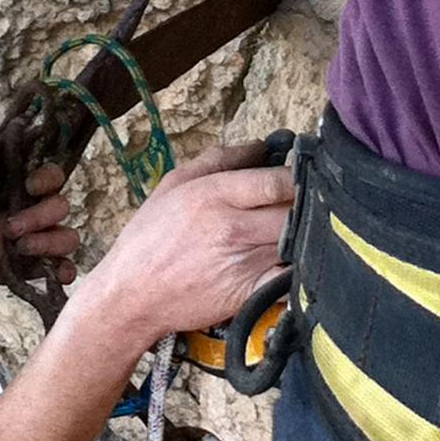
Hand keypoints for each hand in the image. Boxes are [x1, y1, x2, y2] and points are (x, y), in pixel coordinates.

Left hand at [0, 163, 79, 288]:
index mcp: (32, 186)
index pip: (54, 175)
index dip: (47, 178)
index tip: (28, 185)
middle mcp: (46, 209)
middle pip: (62, 206)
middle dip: (38, 217)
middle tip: (10, 228)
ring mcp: (49, 236)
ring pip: (69, 237)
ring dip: (48, 243)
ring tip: (20, 248)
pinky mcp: (46, 264)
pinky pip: (67, 267)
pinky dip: (65, 270)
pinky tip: (56, 273)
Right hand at [83, 140, 294, 344]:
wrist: (132, 295)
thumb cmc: (149, 238)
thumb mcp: (174, 184)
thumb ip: (218, 159)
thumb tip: (261, 146)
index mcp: (214, 195)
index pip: (278, 181)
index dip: (299, 175)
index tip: (303, 175)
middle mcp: (234, 228)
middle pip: (296, 210)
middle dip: (307, 204)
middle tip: (305, 202)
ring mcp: (245, 263)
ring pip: (300, 241)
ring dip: (306, 234)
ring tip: (299, 228)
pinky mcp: (251, 293)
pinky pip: (293, 277)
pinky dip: (300, 268)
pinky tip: (293, 260)